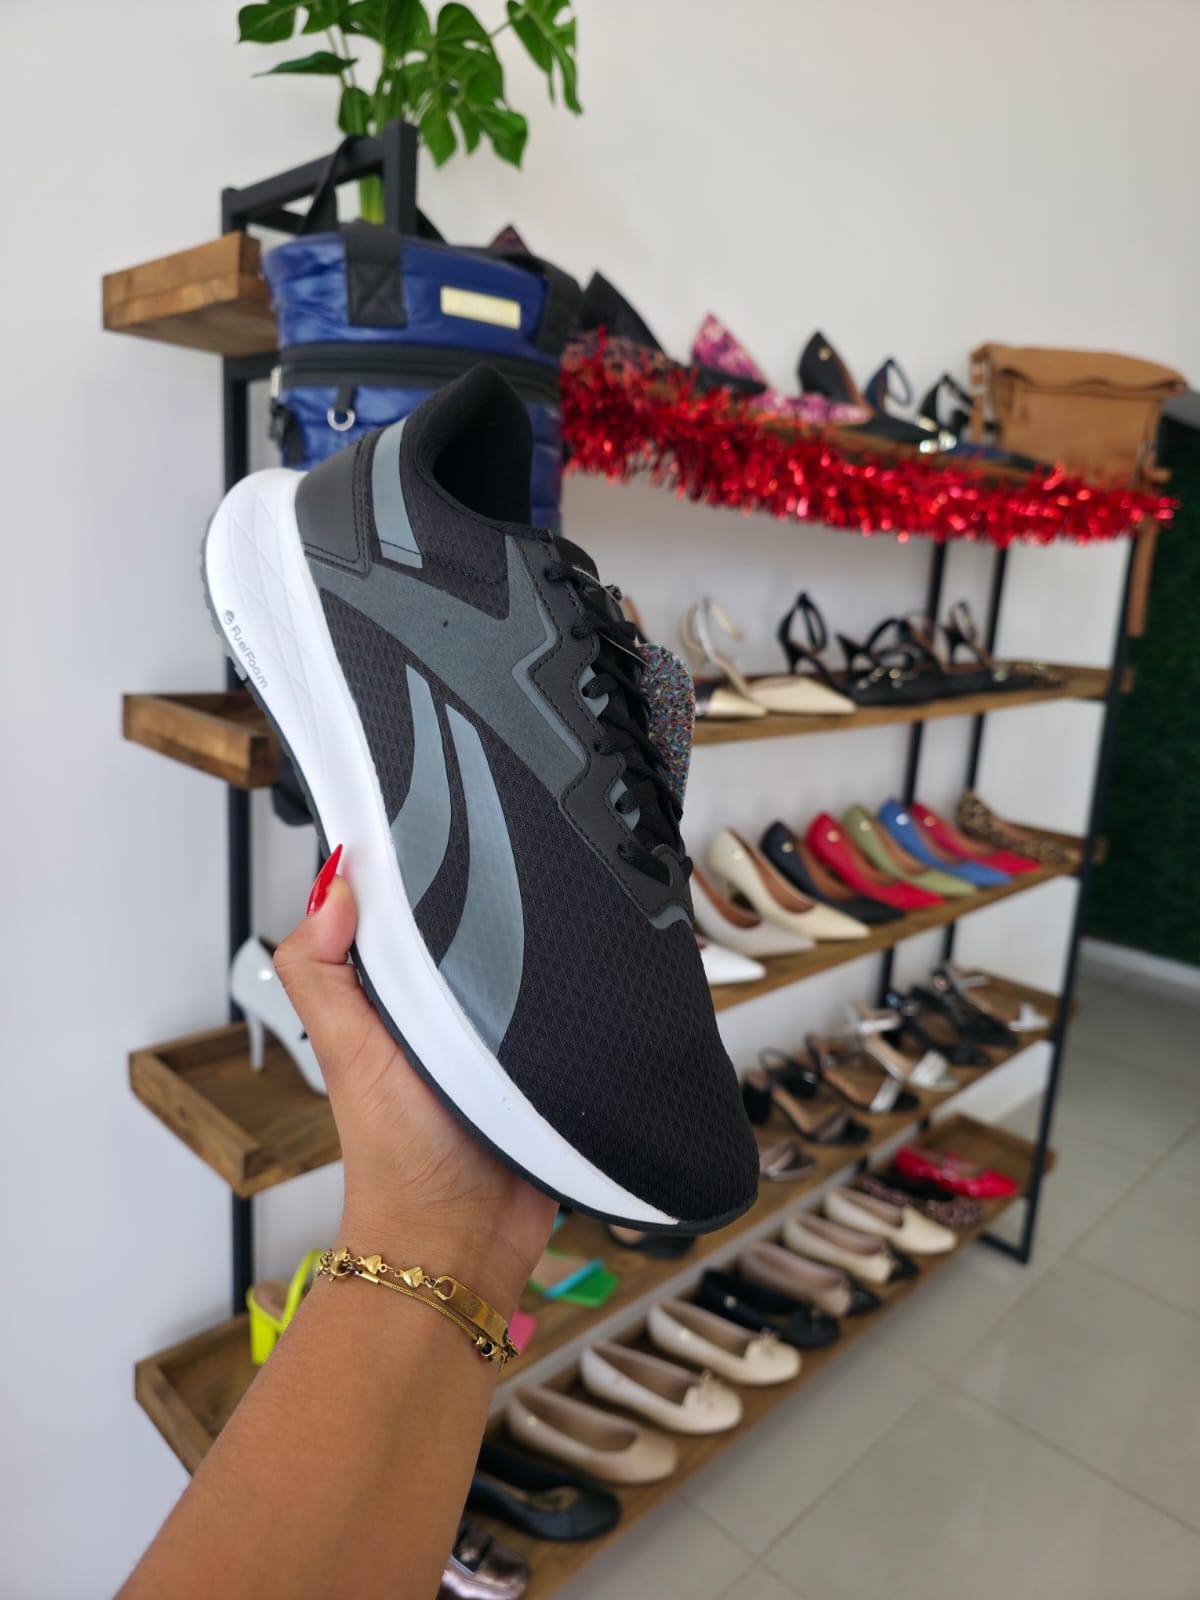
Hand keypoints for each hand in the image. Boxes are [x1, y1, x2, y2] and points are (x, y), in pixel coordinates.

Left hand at [273, 849, 556, 1313]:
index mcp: (393, 991)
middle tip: (527, 847)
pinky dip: (585, 991)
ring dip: (549, 941)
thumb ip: (323, 974)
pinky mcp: (553, 1058)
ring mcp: (503, 1030)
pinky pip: (574, 1009)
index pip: (402, 906)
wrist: (466, 1241)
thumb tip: (332, 885)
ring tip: (573, 897)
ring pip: (530, 960)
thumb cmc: (400, 1156)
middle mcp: (448, 1003)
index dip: (413, 862)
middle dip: (496, 892)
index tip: (439, 812)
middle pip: (473, 924)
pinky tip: (603, 963)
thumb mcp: (349, 1053)